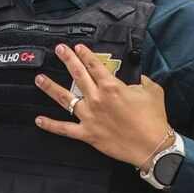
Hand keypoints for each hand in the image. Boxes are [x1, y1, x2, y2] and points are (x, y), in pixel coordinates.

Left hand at [33, 43, 171, 168]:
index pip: (94, 65)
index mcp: (112, 86)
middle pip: (78, 75)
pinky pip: (64, 129)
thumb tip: (139, 77)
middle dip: (67, 60)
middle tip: (58, 49)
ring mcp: (89, 116)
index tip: (77, 47)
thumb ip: (143, 80)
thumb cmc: (154, 118)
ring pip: (65, 98)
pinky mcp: (87, 133)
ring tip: (39, 78)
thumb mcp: (152, 91)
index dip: (85, 54)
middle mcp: (97, 98)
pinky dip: (51, 125)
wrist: (152, 145)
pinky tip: (38, 120)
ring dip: (50, 87)